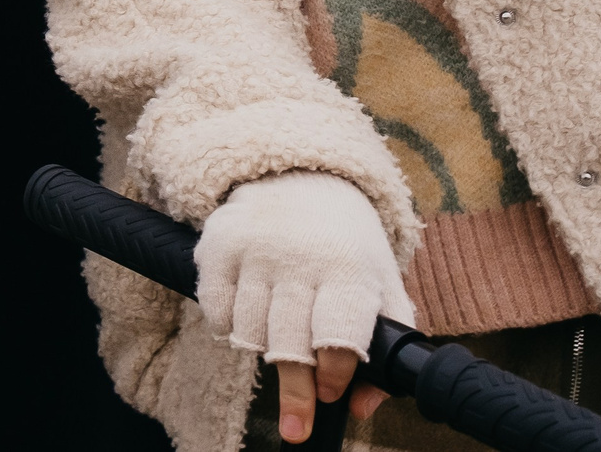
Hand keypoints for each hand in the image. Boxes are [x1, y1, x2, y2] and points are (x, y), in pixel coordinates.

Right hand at [195, 172, 412, 442]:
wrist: (302, 175)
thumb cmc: (348, 244)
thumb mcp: (381, 285)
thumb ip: (384, 346)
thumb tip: (360, 408)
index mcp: (349, 267)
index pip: (338, 335)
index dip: (335, 374)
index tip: (332, 393)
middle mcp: (299, 256)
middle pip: (290, 342)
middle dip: (296, 391)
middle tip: (297, 425)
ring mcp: (254, 248)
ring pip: (248, 330)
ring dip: (263, 351)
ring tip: (278, 347)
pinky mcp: (219, 242)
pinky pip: (215, 308)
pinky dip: (228, 327)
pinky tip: (247, 321)